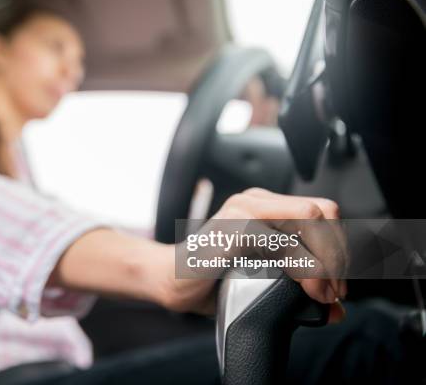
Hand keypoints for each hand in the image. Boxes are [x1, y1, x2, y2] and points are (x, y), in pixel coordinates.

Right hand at [160, 188, 347, 322]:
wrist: (170, 280)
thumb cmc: (211, 277)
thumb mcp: (263, 281)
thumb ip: (300, 288)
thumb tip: (336, 309)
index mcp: (265, 206)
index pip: (322, 211)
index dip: (339, 247)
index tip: (337, 285)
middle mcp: (256, 201)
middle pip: (322, 211)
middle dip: (338, 254)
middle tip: (334, 291)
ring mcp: (243, 210)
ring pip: (310, 217)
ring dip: (326, 259)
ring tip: (324, 293)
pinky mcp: (233, 227)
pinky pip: (283, 240)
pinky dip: (305, 267)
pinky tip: (306, 290)